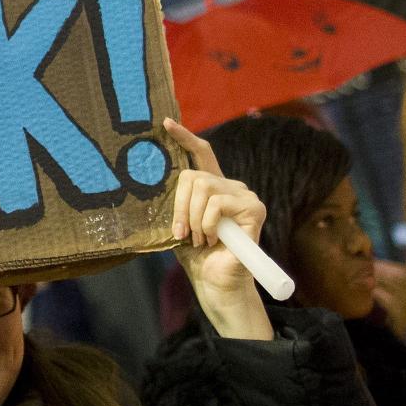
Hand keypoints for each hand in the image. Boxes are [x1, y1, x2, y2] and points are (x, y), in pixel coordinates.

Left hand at [164, 119, 271, 340]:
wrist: (214, 282)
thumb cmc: (196, 256)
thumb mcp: (177, 224)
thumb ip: (174, 202)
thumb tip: (151, 180)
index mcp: (212, 187)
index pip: (201, 153)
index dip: (185, 137)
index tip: (166, 123)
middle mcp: (230, 186)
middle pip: (194, 175)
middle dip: (180, 206)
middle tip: (182, 232)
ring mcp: (244, 196)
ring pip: (204, 187)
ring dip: (193, 219)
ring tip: (199, 239)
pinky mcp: (253, 209)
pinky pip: (217, 203)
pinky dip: (207, 224)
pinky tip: (212, 239)